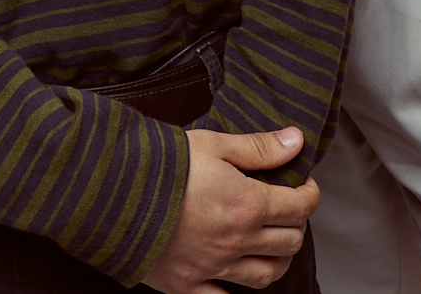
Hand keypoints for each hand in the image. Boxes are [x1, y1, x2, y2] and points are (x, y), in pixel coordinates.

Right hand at [144, 126, 315, 291]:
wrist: (112, 192)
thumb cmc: (162, 164)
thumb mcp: (213, 144)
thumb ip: (258, 147)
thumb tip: (296, 142)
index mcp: (247, 205)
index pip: (298, 207)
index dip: (309, 194)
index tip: (305, 184)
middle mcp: (237, 242)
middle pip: (288, 243)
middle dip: (297, 224)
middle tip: (289, 208)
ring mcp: (214, 268)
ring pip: (266, 275)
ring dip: (278, 259)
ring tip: (273, 243)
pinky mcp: (189, 285)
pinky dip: (235, 291)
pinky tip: (234, 277)